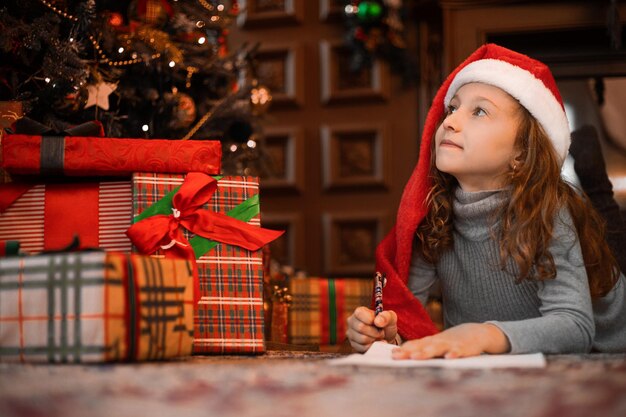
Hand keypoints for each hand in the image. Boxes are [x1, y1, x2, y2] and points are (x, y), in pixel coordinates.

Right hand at [346, 306, 397, 352]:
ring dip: (374, 339)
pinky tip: (374, 343)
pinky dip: (371, 346)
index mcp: (359, 312)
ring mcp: (351, 334)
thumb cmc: (386, 325)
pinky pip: (362, 347)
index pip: (360, 314)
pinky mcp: (353, 345)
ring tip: (377, 337)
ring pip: (362, 339)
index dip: (371, 320)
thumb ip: (386, 316)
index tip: (378, 323)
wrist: (387, 338)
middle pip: (360, 327)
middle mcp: (352, 321)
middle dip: (375, 332)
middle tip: (380, 332)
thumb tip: (378, 321)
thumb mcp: (390, 318)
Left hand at [391, 323, 509, 359]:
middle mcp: (438, 342)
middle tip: (397, 357)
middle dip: (409, 352)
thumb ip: (419, 348)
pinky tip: (449, 358)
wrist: (476, 333)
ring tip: (416, 357)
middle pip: (422, 347)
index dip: (403, 351)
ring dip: (427, 352)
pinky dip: (454, 354)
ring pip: (437, 348)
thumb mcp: (435, 344)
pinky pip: (459, 351)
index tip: (391, 356)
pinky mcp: (465, 348)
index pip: (414, 346)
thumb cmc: (451, 341)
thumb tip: (399, 352)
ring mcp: (451, 344)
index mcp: (431, 342)